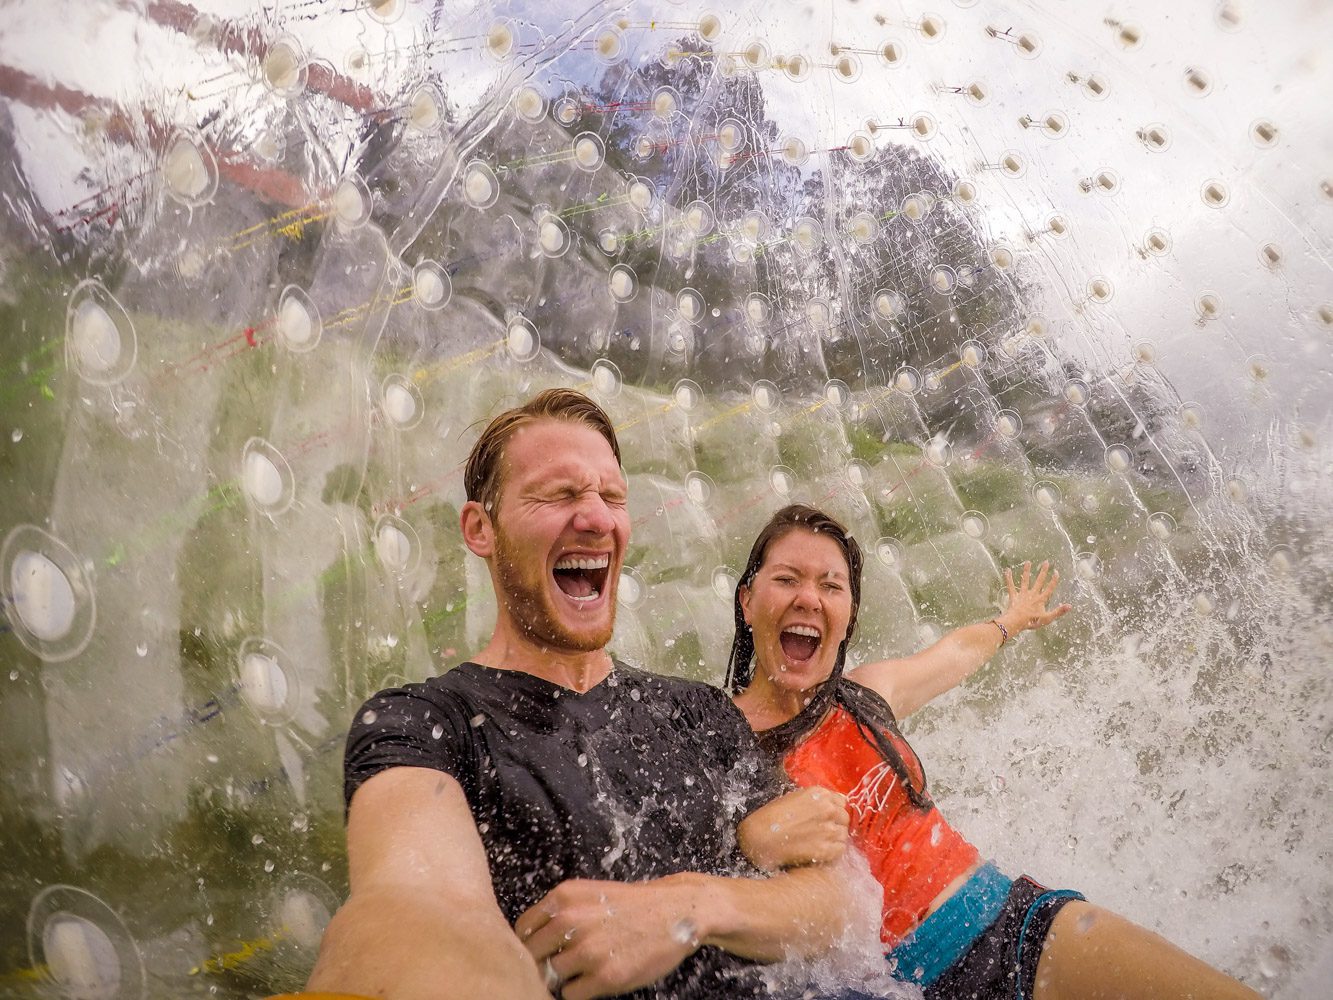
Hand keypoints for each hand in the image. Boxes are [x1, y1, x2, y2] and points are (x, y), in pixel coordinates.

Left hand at [515, 876, 702, 999]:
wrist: (676, 912)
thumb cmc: (632, 905)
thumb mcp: (588, 892)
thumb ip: (558, 911)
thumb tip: (529, 940)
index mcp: (564, 897)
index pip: (523, 929)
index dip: (530, 943)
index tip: (540, 950)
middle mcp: (571, 921)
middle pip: (532, 955)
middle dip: (543, 962)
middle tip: (560, 963)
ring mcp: (588, 950)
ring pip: (550, 976)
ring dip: (563, 977)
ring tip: (582, 969)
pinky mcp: (605, 976)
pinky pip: (571, 995)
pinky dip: (579, 991)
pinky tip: (594, 978)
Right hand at [737, 786, 849, 870]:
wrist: (758, 838)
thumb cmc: (770, 817)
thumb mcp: (793, 799)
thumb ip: (814, 801)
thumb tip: (831, 805)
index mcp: (819, 794)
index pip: (840, 801)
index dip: (833, 810)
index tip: (826, 818)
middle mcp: (828, 809)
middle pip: (844, 817)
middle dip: (836, 824)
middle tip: (822, 832)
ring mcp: (828, 830)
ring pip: (843, 834)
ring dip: (834, 839)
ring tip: (819, 843)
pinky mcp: (826, 849)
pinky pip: (840, 850)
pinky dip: (832, 851)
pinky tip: (819, 851)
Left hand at [1001, 560, 1071, 634]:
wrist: (1016, 622)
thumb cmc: (1032, 622)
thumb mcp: (1047, 618)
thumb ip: (1058, 611)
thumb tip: (1070, 606)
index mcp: (1041, 600)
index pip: (1049, 588)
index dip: (1053, 580)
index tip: (1056, 572)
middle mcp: (1032, 595)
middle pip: (1039, 581)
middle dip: (1043, 571)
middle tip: (1046, 562)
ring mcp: (1023, 595)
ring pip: (1025, 580)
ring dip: (1026, 571)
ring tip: (1028, 562)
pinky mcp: (1014, 596)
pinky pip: (1010, 586)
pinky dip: (1008, 578)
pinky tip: (1007, 570)